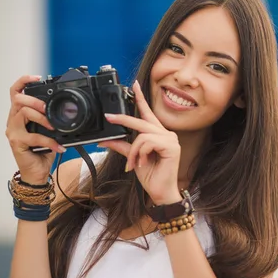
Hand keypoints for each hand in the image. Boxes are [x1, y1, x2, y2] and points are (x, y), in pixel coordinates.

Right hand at [5, 75, 66, 183]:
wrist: (37, 172)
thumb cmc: (43, 151)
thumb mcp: (49, 131)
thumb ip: (51, 120)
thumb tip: (67, 112)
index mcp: (19, 114)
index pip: (15, 92)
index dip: (23, 81)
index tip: (37, 78)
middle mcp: (13, 120)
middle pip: (18, 100)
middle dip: (37, 101)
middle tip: (49, 109)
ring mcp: (13, 131)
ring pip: (24, 113)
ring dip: (42, 118)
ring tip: (54, 127)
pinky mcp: (17, 143)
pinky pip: (34, 137)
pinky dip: (49, 141)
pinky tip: (59, 146)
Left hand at [99, 81, 181, 205]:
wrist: (160, 192)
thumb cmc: (151, 176)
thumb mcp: (132, 158)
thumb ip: (122, 146)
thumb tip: (106, 139)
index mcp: (158, 135)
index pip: (148, 113)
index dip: (141, 98)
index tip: (134, 85)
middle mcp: (166, 134)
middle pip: (142, 121)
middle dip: (124, 120)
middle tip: (109, 117)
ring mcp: (171, 140)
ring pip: (142, 135)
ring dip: (133, 151)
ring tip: (133, 164)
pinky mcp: (171, 147)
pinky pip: (147, 142)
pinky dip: (140, 154)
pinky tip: (142, 163)